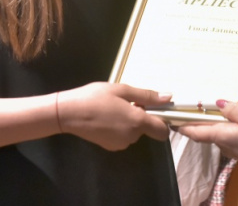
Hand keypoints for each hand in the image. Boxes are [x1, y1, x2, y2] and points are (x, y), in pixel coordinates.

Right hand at [56, 82, 171, 150]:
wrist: (68, 113)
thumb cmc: (96, 97)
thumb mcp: (122, 90)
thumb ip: (146, 95)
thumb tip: (168, 97)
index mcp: (137, 122)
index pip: (162, 131)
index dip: (162, 120)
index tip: (152, 108)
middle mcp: (132, 137)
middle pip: (146, 129)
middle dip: (140, 116)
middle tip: (124, 101)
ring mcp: (120, 144)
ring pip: (133, 132)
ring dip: (129, 121)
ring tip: (113, 108)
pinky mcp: (110, 147)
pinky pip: (123, 136)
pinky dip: (119, 128)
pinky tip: (106, 117)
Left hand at [178, 100, 237, 174]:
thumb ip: (234, 110)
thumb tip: (218, 104)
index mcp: (224, 136)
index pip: (196, 132)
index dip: (182, 126)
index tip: (171, 119)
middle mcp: (224, 145)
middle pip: (204, 133)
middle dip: (195, 122)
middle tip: (189, 107)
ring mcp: (232, 150)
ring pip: (215, 135)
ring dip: (209, 125)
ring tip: (208, 110)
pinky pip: (226, 138)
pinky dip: (222, 129)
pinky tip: (229, 120)